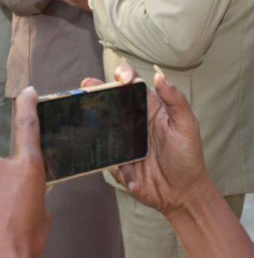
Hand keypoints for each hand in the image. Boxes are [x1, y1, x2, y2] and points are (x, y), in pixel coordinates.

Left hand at [0, 86, 50, 257]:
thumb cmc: (24, 243)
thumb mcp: (42, 217)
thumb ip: (33, 194)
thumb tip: (25, 192)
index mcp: (27, 170)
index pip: (27, 129)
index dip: (27, 108)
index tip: (27, 92)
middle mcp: (0, 168)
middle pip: (4, 170)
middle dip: (7, 187)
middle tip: (11, 213)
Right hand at [85, 65, 209, 216]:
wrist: (181, 195)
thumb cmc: (187, 158)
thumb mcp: (187, 127)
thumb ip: (177, 101)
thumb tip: (160, 76)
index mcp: (147, 108)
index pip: (131, 84)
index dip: (123, 74)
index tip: (122, 78)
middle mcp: (129, 119)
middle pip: (107, 98)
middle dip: (94, 88)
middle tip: (87, 86)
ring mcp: (118, 138)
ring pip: (97, 121)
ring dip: (88, 115)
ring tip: (82, 111)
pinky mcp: (112, 157)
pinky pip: (100, 151)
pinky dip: (102, 152)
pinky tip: (111, 156)